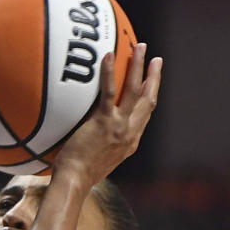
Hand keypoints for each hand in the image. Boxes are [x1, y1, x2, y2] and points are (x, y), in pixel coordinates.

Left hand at [52, 44, 161, 187]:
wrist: (74, 183)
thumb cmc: (78, 176)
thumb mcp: (98, 161)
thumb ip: (102, 147)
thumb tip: (92, 139)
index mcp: (130, 143)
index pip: (145, 116)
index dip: (151, 97)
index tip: (152, 83)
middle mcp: (130, 134)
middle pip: (148, 99)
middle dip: (154, 77)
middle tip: (156, 59)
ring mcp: (119, 127)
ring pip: (135, 90)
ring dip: (139, 66)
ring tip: (140, 46)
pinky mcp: (105, 122)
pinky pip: (109, 92)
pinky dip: (110, 72)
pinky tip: (109, 55)